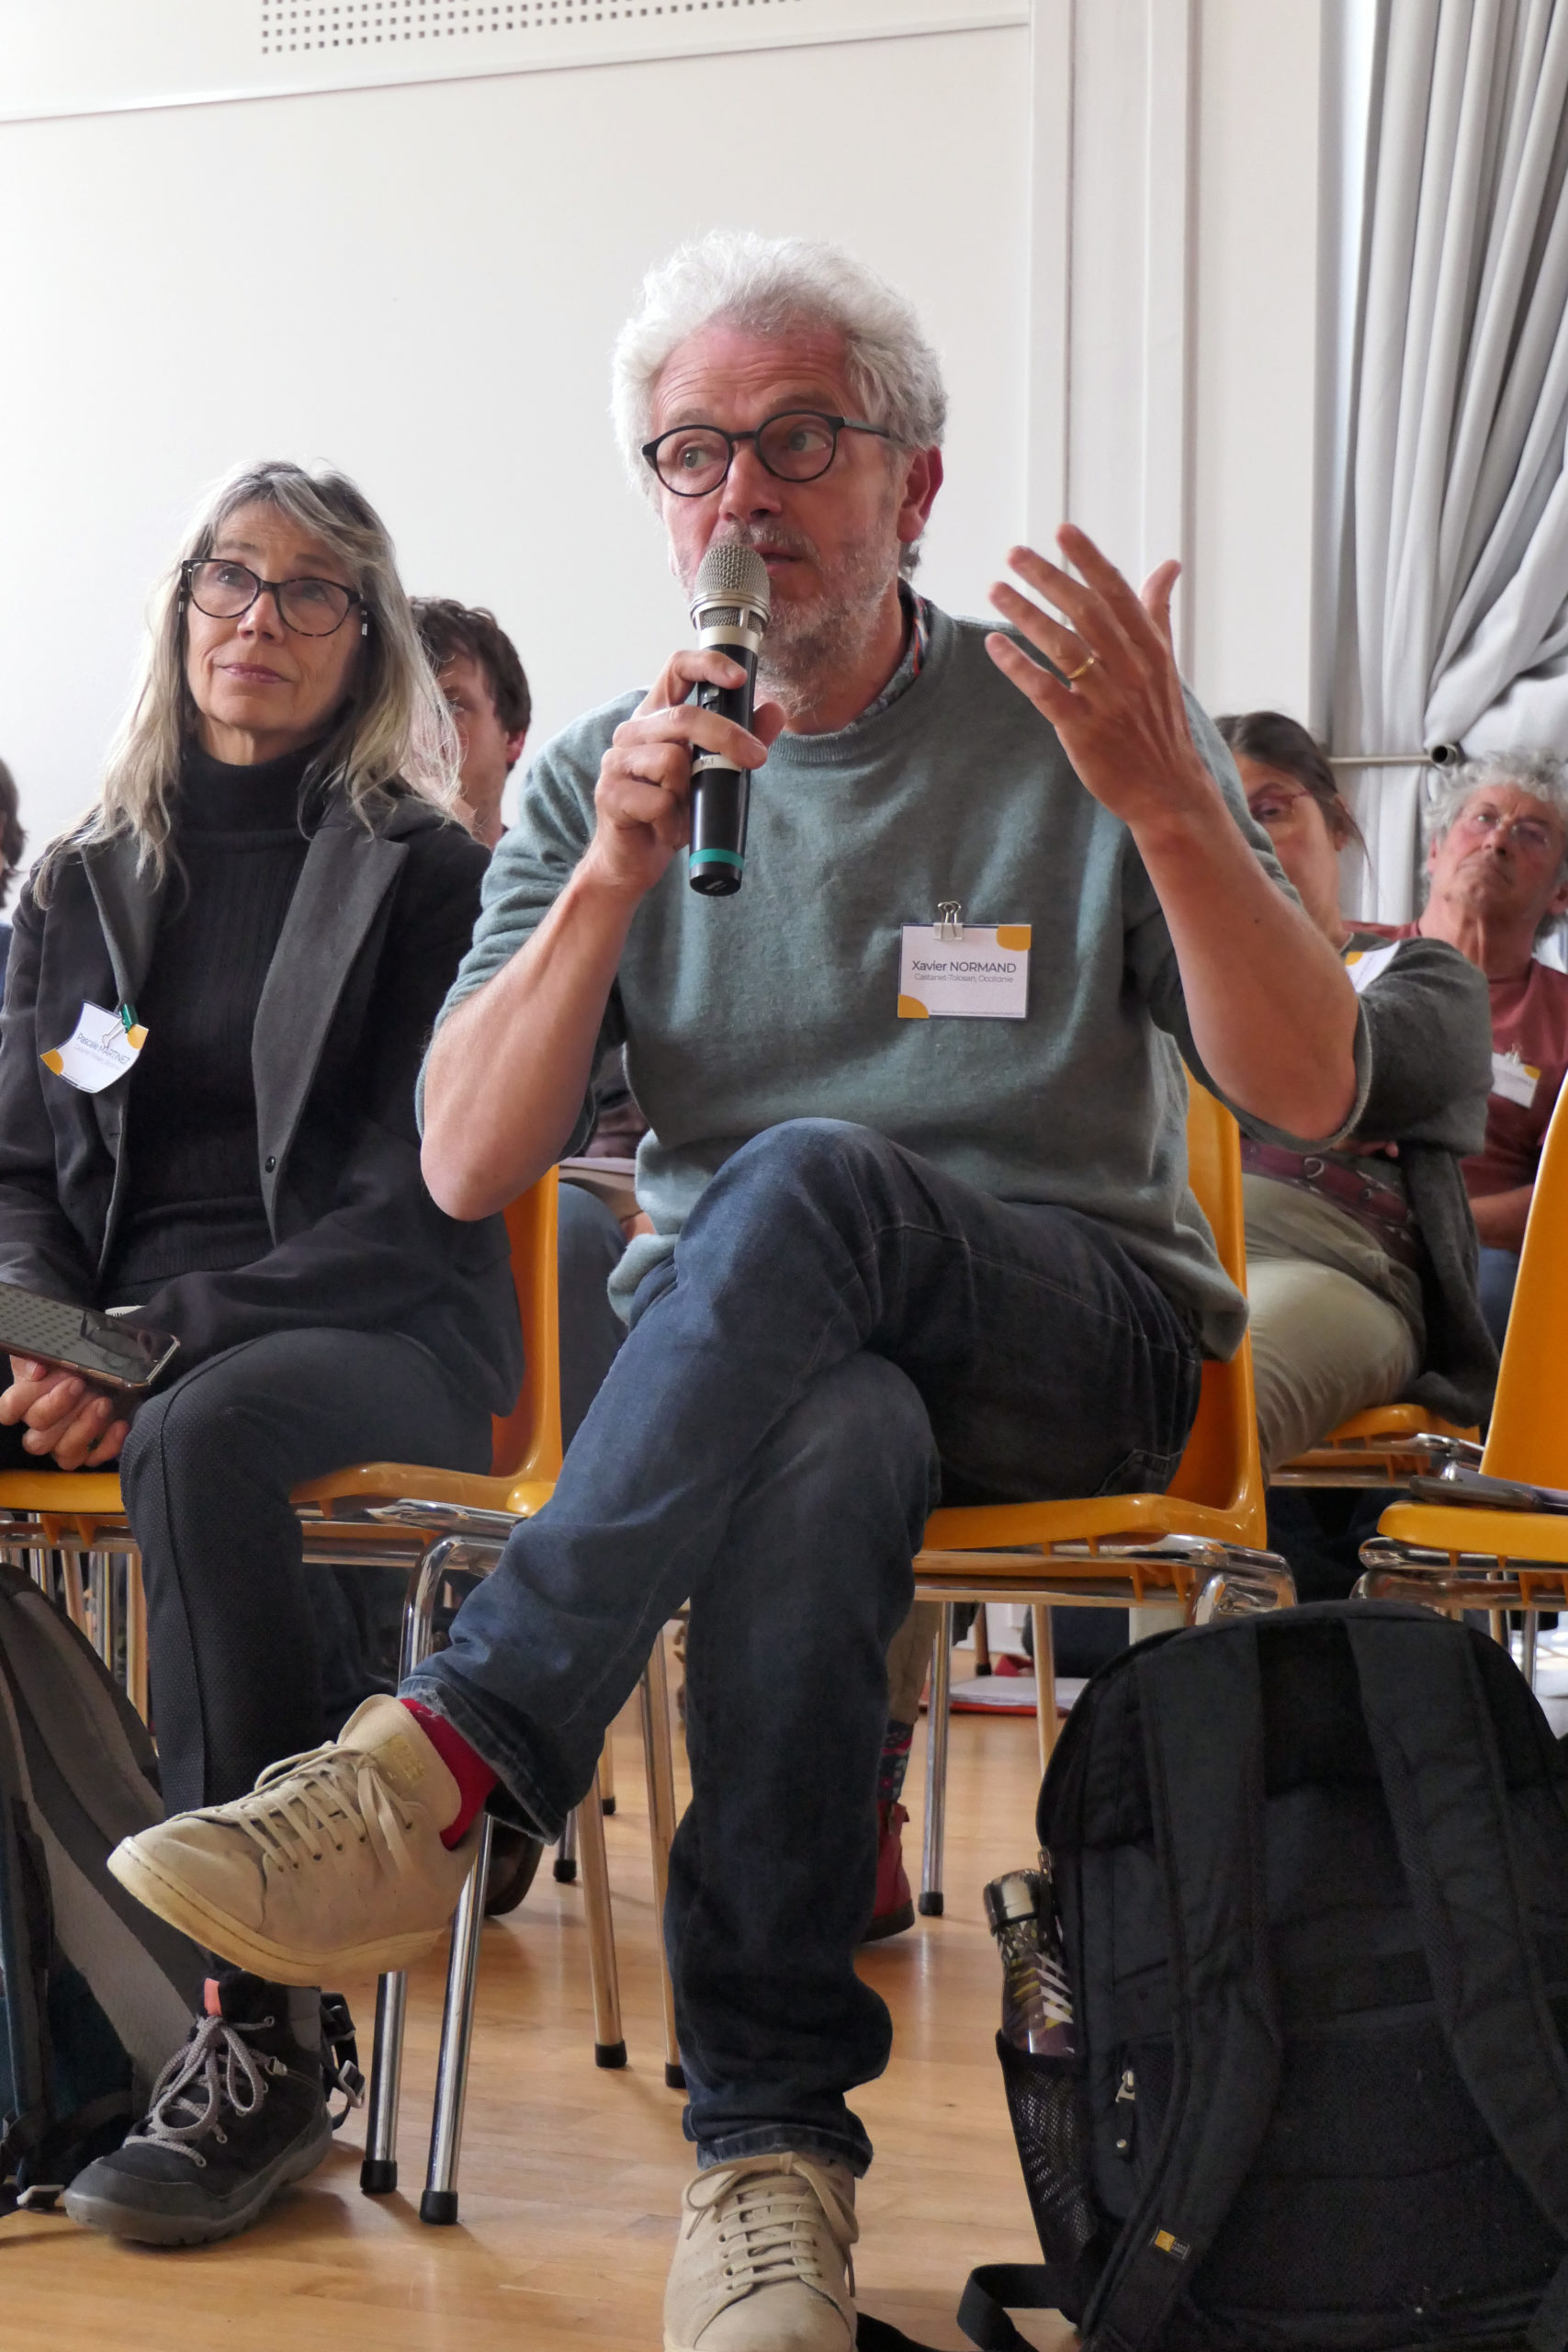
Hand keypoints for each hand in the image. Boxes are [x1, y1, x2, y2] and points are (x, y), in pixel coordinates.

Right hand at [0, 1356, 128, 1468]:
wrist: (110, 1375)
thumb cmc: (76, 1363)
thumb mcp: (58, 1351)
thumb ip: (39, 1355)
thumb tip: (36, 1370)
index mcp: (27, 1402)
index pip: (8, 1411)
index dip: (18, 1403)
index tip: (43, 1375)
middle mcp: (42, 1429)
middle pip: (36, 1439)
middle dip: (59, 1410)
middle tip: (80, 1385)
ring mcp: (65, 1444)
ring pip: (64, 1453)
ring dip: (85, 1428)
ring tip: (103, 1403)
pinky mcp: (91, 1452)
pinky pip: (96, 1458)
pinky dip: (109, 1443)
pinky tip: (119, 1424)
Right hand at [581, 649, 785, 902]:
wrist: (633, 859)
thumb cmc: (669, 811)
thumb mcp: (711, 775)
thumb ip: (740, 741)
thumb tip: (774, 711)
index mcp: (655, 717)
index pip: (676, 669)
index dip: (708, 665)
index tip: (739, 679)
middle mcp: (632, 732)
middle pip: (684, 718)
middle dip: (728, 737)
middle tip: (756, 759)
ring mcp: (616, 762)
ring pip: (672, 760)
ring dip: (690, 792)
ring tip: (685, 810)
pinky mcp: (610, 795)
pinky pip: (659, 801)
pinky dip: (673, 821)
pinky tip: (667, 829)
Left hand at [985, 525, 1218, 839]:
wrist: (1168, 789)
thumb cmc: (1160, 723)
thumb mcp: (1166, 664)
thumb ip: (1158, 611)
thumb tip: (1169, 564)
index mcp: (1149, 648)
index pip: (1116, 593)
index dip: (1088, 560)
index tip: (1062, 530)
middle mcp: (1130, 668)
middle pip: (1085, 612)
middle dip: (1048, 578)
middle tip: (1014, 553)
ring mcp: (1107, 700)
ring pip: (1063, 646)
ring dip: (1027, 614)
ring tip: (996, 589)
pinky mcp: (1084, 730)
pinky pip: (1046, 691)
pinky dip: (1019, 666)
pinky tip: (995, 645)